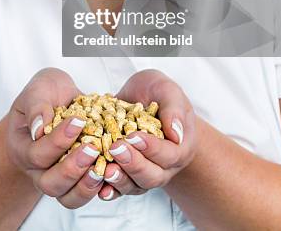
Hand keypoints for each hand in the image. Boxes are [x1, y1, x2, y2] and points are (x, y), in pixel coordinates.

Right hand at [6, 67, 105, 208]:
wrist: (60, 98)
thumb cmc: (46, 92)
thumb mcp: (39, 89)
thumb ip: (36, 106)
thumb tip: (39, 128)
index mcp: (23, 148)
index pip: (37, 155)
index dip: (58, 141)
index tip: (78, 121)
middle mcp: (39, 170)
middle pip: (51, 184)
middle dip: (72, 169)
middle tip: (92, 149)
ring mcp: (59, 177)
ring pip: (69, 198)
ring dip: (86, 185)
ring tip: (102, 169)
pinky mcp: (79, 178)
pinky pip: (87, 193)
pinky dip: (101, 187)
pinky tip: (113, 172)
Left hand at [96, 69, 196, 200]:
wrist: (142, 97)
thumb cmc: (157, 91)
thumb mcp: (166, 89)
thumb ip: (173, 108)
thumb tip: (175, 133)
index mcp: (180, 147)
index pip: (168, 155)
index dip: (151, 148)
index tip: (133, 136)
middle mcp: (164, 166)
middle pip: (152, 176)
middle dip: (133, 164)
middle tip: (116, 149)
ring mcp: (145, 172)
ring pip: (135, 186)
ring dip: (120, 180)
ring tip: (106, 171)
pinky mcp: (126, 174)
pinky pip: (119, 188)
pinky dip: (110, 190)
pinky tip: (99, 188)